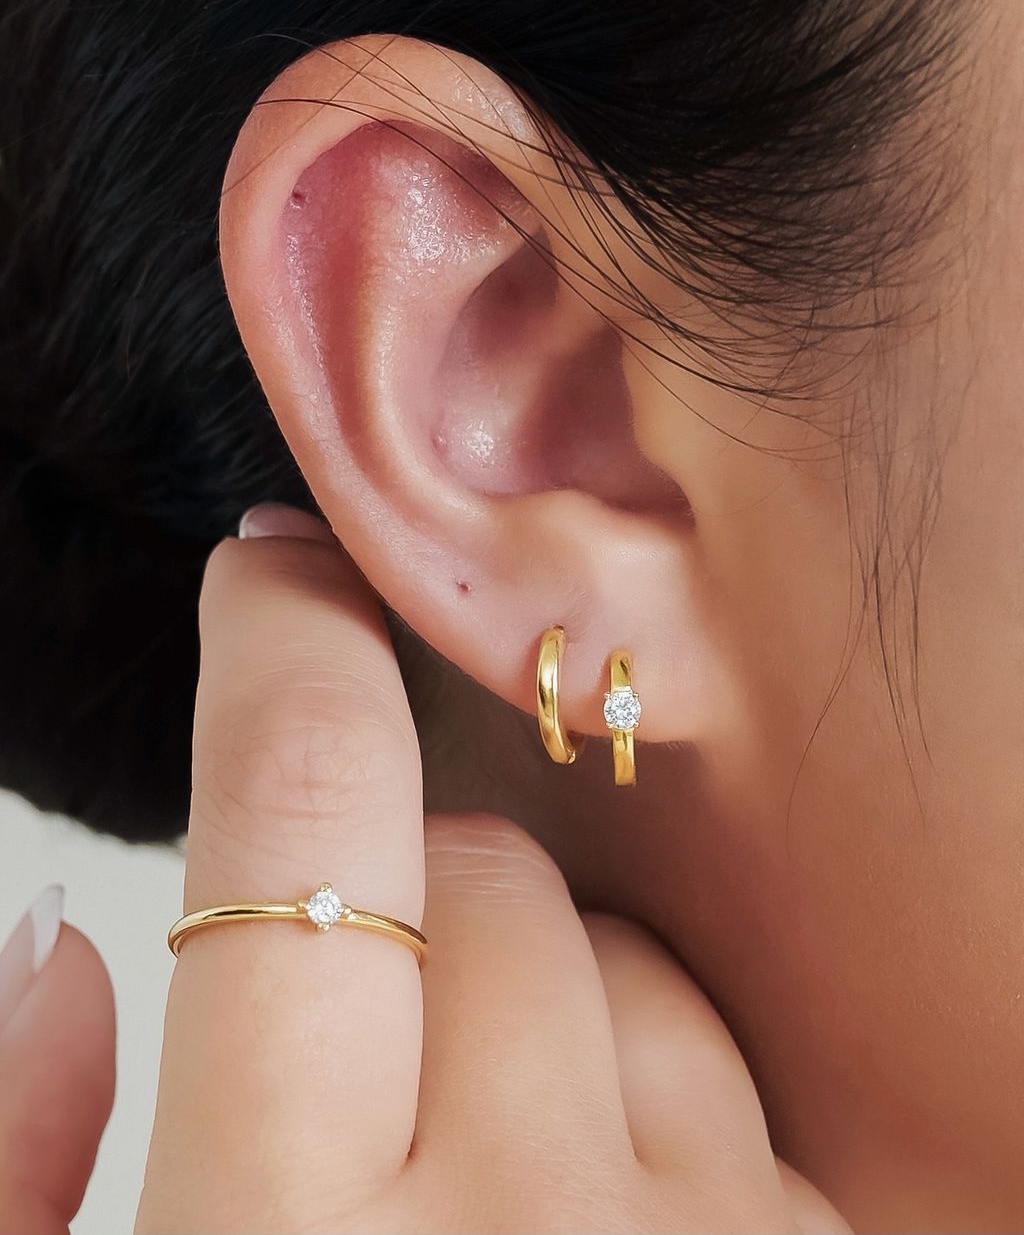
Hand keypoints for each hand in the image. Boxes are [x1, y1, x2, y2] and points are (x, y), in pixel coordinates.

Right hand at [128, 505, 847, 1233]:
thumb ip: (38, 1151)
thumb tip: (66, 950)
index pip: (306, 797)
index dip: (285, 640)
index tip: (280, 579)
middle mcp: (536, 1223)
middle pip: (488, 872)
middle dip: (414, 907)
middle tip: (375, 1054)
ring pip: (632, 962)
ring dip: (552, 1011)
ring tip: (496, 1172)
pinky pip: (740, 1080)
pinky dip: (662, 1115)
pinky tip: (605, 1231)